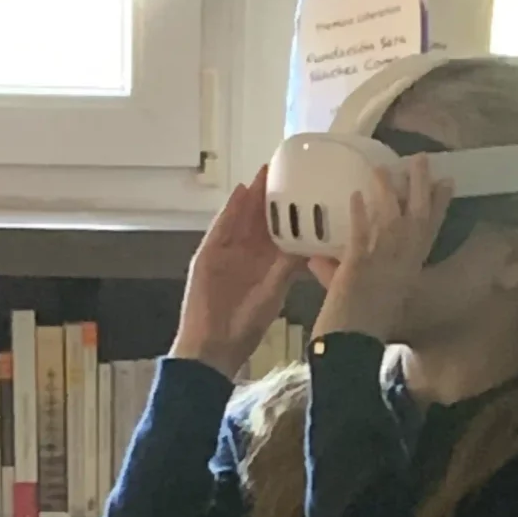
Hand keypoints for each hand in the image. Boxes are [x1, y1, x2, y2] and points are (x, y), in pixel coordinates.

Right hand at [171, 167, 300, 378]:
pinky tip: (241, 192)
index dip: (290, 213)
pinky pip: (220, 227)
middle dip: (270, 197)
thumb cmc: (245, 328)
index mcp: (264, 265)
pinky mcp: (208, 254)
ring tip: (265, 173)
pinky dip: (230, 210)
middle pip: (259, 220)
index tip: (305, 192)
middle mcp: (245, 255)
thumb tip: (310, 247)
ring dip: (252, 196)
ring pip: (241, 218)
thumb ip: (288, 269)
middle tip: (284, 170)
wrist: (212, 346)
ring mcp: (225, 253)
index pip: (279, 233)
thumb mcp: (275, 294)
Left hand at [308, 156, 452, 342]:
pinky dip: (358, 214)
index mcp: (412, 271)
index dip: (439, 205)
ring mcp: (383, 261)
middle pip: (419, 216)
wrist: (353, 345)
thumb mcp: (366, 296)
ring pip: (391, 218)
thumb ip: (346, 272)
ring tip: (381, 167)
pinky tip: (354, 195)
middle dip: (421, 186)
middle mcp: (403, 262)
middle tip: (423, 159)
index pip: (430, 231)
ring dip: (387, 191)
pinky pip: (361, 232)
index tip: (446, 182)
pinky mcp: (360, 264)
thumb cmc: (365, 328)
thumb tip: (317, 258)